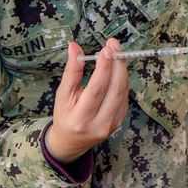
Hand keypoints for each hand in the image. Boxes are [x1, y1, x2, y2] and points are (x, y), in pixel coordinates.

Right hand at [44, 39, 129, 162]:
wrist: (71, 141)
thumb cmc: (65, 116)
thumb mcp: (62, 94)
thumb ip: (71, 71)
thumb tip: (74, 47)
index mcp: (80, 118)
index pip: (96, 89)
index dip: (103, 68)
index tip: (106, 50)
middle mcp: (99, 123)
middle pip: (115, 90)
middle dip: (117, 64)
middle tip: (113, 45)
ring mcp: (112, 124)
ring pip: (123, 92)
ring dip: (122, 70)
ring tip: (116, 52)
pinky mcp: (120, 121)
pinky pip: (125, 97)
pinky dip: (123, 80)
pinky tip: (118, 69)